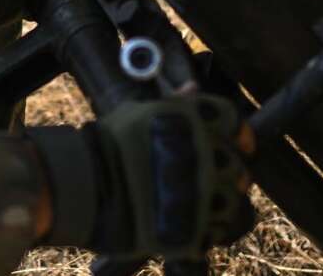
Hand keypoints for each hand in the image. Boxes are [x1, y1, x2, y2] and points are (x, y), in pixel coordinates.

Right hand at [31, 94, 256, 259]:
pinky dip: (209, 229)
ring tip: (204, 204)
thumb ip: (174, 105)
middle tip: (212, 177)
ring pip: (233, 203)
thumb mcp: (140, 112)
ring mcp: (201, 194)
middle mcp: (205, 155)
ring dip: (222, 203)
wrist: (84, 186)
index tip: (238, 143)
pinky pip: (215, 232)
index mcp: (194, 122)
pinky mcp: (193, 228)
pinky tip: (194, 223)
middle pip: (238, 166)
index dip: (238, 134)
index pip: (234, 123)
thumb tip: (191, 90)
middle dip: (228, 172)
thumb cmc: (108, 145)